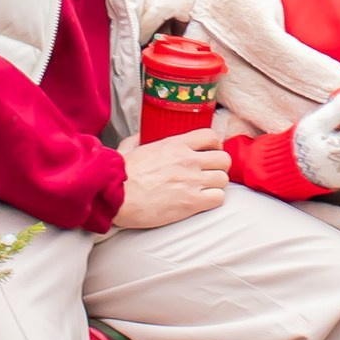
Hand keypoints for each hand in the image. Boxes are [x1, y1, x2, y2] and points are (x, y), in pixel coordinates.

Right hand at [113, 127, 229, 227]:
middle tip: (209, 174)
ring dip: (216, 185)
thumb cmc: (119, 175)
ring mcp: (192, 181)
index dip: (215, 145)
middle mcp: (187, 160)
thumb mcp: (128, 148)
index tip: (209, 153)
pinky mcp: (191, 202)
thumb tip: (139, 137)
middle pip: (224, 159)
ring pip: (224, 179)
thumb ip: (138, 139)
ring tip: (204, 190)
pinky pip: (219, 198)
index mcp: (175, 144)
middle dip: (219, 167)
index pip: (211, 136)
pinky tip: (202, 202)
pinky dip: (213, 200)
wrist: (114, 196)